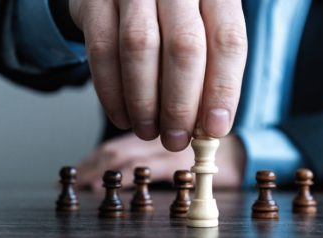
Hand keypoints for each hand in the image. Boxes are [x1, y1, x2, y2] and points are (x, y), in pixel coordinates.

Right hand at [69, 0, 246, 150]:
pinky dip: (111, 91)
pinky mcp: (96, 1)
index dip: (222, 90)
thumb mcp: (205, 30)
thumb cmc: (176, 16)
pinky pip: (102, 49)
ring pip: (140, 48)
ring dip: (144, 101)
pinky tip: (122, 115)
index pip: (227, 41)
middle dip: (180, 104)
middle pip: (184, 47)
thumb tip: (209, 125)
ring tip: (148, 131)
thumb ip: (211, 69)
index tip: (215, 128)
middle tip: (176, 139)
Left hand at [77, 133, 244, 189]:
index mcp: (155, 131)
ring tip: (86, 187)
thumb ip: (157, 148)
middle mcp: (158, 136)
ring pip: (128, 157)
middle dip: (93, 167)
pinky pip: (152, 169)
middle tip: (76, 182)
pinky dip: (131, 177)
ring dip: (104, 172)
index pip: (118, 143)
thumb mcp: (180, 145)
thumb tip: (124, 167)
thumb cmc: (210, 149)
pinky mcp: (183, 161)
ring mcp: (170, 148)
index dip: (96, 158)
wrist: (240, 152)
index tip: (80, 172)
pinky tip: (116, 185)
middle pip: (116, 149)